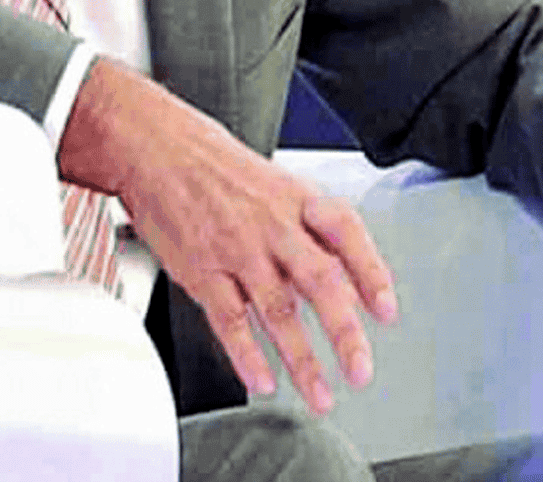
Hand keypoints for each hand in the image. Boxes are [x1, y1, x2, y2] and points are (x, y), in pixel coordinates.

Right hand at [59, 59, 398, 414]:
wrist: (156, 147)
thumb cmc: (216, 168)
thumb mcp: (275, 184)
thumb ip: (308, 231)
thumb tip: (345, 277)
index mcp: (297, 199)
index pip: (347, 233)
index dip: (372, 272)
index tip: (387, 311)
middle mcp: (273, 225)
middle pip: (320, 280)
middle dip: (345, 332)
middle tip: (361, 370)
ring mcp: (237, 249)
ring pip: (277, 311)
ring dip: (302, 360)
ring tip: (319, 395)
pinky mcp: (202, 270)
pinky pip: (230, 319)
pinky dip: (247, 354)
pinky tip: (262, 380)